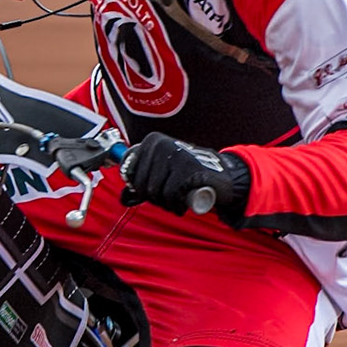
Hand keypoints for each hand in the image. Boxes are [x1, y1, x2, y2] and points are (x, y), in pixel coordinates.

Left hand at [118, 133, 250, 220]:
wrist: (223, 176)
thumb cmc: (188, 175)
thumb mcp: (162, 173)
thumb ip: (142, 183)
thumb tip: (124, 198)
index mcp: (151, 141)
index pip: (129, 173)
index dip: (139, 189)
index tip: (155, 189)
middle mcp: (161, 145)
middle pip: (141, 184)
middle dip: (154, 198)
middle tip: (169, 197)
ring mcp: (175, 155)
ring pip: (154, 191)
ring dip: (165, 203)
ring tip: (177, 199)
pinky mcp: (189, 169)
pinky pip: (170, 195)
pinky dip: (176, 205)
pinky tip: (184, 202)